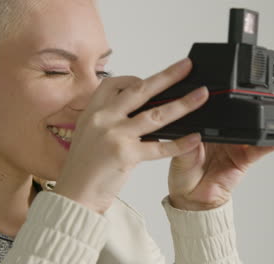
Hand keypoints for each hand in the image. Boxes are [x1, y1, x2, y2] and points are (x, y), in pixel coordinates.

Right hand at [53, 58, 209, 213]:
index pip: (113, 83)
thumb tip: (139, 111)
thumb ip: (110, 120)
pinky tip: (194, 137)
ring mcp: (114, 135)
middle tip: (186, 67)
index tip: (152, 80)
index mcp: (92, 112)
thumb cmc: (82, 168)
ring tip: (200, 96)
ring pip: (155, 115)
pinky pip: (159, 147)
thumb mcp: (89, 135)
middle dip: (167, 77)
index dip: (135, 79)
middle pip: (140, 91)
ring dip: (182, 104)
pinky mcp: (125, 155)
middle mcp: (102, 119)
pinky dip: (179, 143)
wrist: (73, 195)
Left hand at [168, 88, 273, 210]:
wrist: (190, 198)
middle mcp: (225, 133)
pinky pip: (261, 149)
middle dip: (260, 97)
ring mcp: (237, 145)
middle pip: (245, 112)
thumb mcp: (179, 149)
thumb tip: (187, 120)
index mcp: (208, 126)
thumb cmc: (183, 173)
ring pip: (258, 126)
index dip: (230, 93)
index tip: (236, 79)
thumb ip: (186, 135)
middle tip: (272, 85)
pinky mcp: (245, 159)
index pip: (221, 106)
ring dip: (273, 113)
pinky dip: (273, 141)